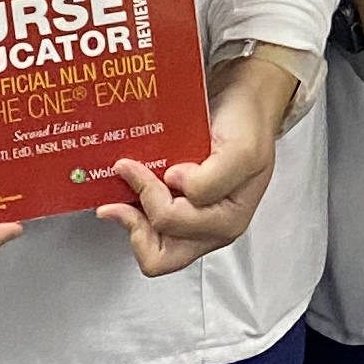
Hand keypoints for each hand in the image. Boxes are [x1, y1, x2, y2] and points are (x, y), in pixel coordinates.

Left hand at [101, 52, 298, 272]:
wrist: (244, 108)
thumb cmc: (246, 128)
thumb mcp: (242, 150)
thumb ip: (213, 178)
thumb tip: (175, 184)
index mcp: (228, 220)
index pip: (173, 223)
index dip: (151, 194)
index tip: (141, 165)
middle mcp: (210, 230)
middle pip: (160, 255)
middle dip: (136, 223)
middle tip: (126, 186)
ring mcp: (193, 226)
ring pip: (151, 249)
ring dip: (131, 222)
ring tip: (118, 194)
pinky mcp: (178, 215)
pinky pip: (148, 232)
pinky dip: (132, 214)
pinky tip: (126, 191)